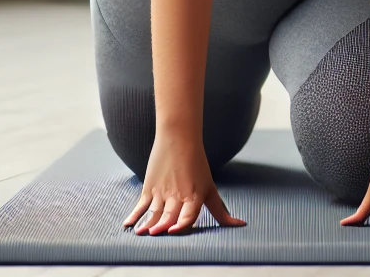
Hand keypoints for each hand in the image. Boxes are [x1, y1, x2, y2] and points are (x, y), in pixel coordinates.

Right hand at [122, 133, 246, 234]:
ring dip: (147, 223)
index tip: (174, 230)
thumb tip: (241, 225)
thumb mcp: (210, 188)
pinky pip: (141, 205)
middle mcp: (178, 195)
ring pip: (154, 212)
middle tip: (156, 233)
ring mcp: (162, 191)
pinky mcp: (150, 187)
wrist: (178, 137)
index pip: (188, 214)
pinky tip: (128, 225)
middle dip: (162, 225)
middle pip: (169, 215)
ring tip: (141, 233)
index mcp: (194, 196)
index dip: (181, 223)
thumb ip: (220, 211)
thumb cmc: (196, 163)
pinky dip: (134, 216)